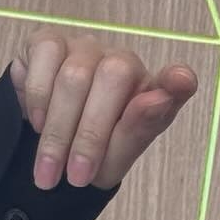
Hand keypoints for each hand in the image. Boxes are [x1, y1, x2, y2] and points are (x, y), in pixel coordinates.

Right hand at [10, 27, 199, 190]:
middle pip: (112, 77)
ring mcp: (86, 48)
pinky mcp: (49, 42)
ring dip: (58, 131)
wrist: (45, 151)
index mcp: (153, 92)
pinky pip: (44, 58)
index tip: (181, 81)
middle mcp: (122, 61)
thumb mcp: (117, 157)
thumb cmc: (92, 153)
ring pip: (74, 76)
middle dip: (90, 134)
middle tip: (76, 178)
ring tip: (49, 171)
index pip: (174, 80)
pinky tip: (38, 124)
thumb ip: (139, 129)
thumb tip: (159, 98)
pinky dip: (38, 98)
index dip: (177, 80)